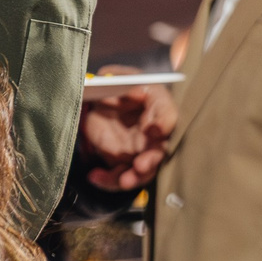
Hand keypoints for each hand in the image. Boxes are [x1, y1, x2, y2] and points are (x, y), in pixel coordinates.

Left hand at [78, 67, 175, 191]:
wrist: (100, 103)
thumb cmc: (114, 88)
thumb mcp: (115, 79)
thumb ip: (121, 80)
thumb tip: (135, 92)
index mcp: (156, 105)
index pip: (167, 114)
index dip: (163, 123)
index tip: (154, 130)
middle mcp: (153, 131)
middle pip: (160, 149)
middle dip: (152, 159)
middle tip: (141, 165)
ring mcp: (141, 149)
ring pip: (144, 169)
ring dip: (135, 177)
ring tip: (122, 181)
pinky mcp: (126, 161)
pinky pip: (120, 175)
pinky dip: (109, 180)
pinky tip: (94, 176)